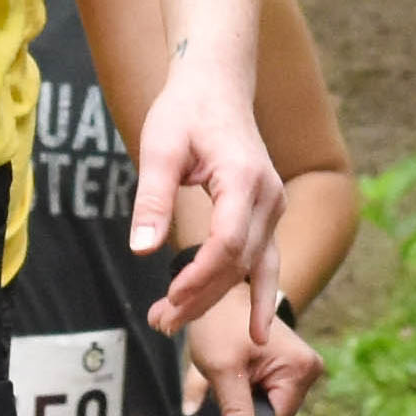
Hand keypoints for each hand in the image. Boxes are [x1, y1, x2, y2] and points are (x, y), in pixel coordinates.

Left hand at [128, 49, 284, 334]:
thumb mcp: (159, 149)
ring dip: (220, 300)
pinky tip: (257, 329)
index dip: (200, 276)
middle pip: (241, 262)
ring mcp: (274, 206)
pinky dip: (258, 294)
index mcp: (244, 178)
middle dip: (202, 297)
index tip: (169, 298)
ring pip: (254, 267)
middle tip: (161, 323)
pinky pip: (265, 261)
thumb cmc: (185, 112)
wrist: (217, 86)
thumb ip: (152, 199)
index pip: (228, 242)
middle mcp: (269, 196)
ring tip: (177, 324)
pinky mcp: (268, 213)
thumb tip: (141, 249)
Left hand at [181, 286, 324, 415]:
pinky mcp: (291, 369)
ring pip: (270, 407)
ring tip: (229, 378)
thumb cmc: (221, 324)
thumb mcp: (222, 369)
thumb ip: (235, 408)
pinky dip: (248, 392)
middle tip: (223, 390)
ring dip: (246, 402)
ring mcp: (301, 369)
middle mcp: (308, 369)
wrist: (222, 296)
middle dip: (247, 411)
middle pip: (275, 415)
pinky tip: (237, 376)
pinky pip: (269, 394)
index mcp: (300, 369)